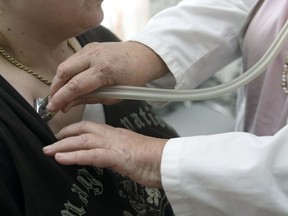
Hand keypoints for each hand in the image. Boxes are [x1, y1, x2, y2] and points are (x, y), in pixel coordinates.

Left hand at [43, 121, 167, 187]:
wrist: (169, 160)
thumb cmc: (155, 157)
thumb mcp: (133, 151)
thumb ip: (120, 150)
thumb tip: (111, 155)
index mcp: (117, 134)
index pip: (92, 127)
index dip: (75, 129)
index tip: (64, 134)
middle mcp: (113, 136)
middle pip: (84, 131)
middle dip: (65, 135)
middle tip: (51, 142)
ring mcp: (115, 145)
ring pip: (84, 141)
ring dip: (64, 146)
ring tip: (49, 151)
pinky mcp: (117, 157)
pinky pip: (91, 155)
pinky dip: (74, 156)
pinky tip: (62, 159)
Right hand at [47, 41, 168, 111]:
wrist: (141, 57)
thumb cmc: (133, 78)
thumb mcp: (114, 96)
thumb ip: (89, 99)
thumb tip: (68, 105)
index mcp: (105, 70)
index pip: (76, 86)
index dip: (61, 98)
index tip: (52, 108)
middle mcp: (95, 56)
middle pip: (64, 72)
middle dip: (55, 89)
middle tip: (53, 102)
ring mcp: (91, 48)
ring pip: (65, 65)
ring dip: (58, 81)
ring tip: (58, 95)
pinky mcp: (89, 46)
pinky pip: (72, 60)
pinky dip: (66, 72)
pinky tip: (67, 82)